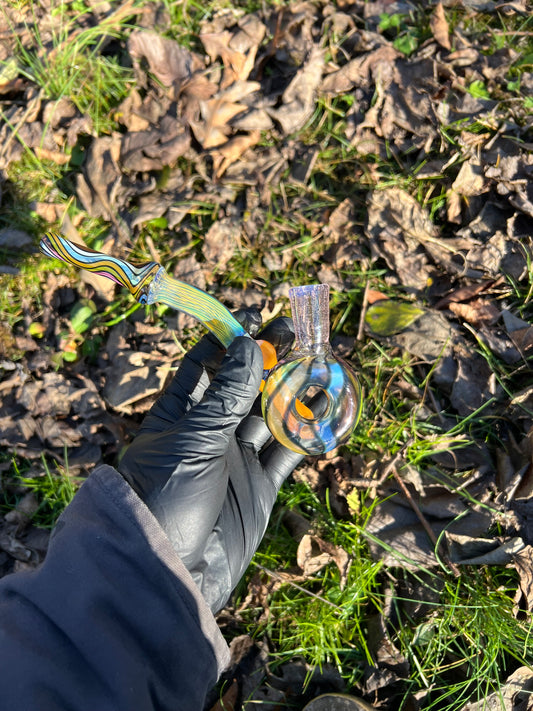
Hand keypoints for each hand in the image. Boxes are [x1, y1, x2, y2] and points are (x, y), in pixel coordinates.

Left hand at [118, 311, 302, 612]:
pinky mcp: (258, 488)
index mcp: (178, 415)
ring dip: (293, 393)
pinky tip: (326, 408)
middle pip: (241, 388)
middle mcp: (207, 434)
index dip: (226, 341)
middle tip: (296, 336)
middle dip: (267, 362)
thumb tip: (249, 346)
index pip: (202, 366)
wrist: (172, 571)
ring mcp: (234, 460)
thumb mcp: (195, 438)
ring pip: (269, 417)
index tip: (254, 318)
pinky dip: (306, 432)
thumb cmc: (168, 495)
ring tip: (320, 365)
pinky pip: (286, 453)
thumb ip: (227, 395)